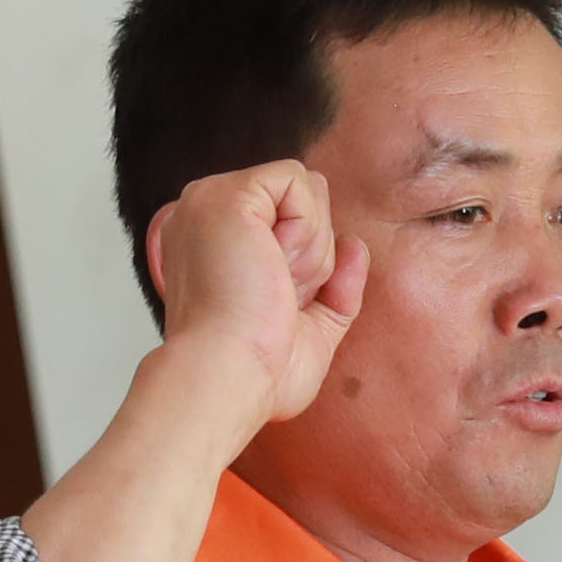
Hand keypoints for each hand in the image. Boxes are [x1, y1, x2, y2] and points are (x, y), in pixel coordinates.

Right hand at [137, 160, 361, 444]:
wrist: (228, 380)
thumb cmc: (256, 373)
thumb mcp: (309, 328)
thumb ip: (334, 286)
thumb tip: (354, 246)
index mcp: (215, 246)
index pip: (288, 223)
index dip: (306, 264)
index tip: (277, 305)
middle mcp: (206, 217)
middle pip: (302, 201)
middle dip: (312, 253)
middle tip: (277, 295)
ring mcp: (210, 201)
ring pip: (305, 190)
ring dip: (311, 248)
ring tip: (273, 284)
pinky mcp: (226, 194)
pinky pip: (297, 180)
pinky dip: (306, 228)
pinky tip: (276, 265)